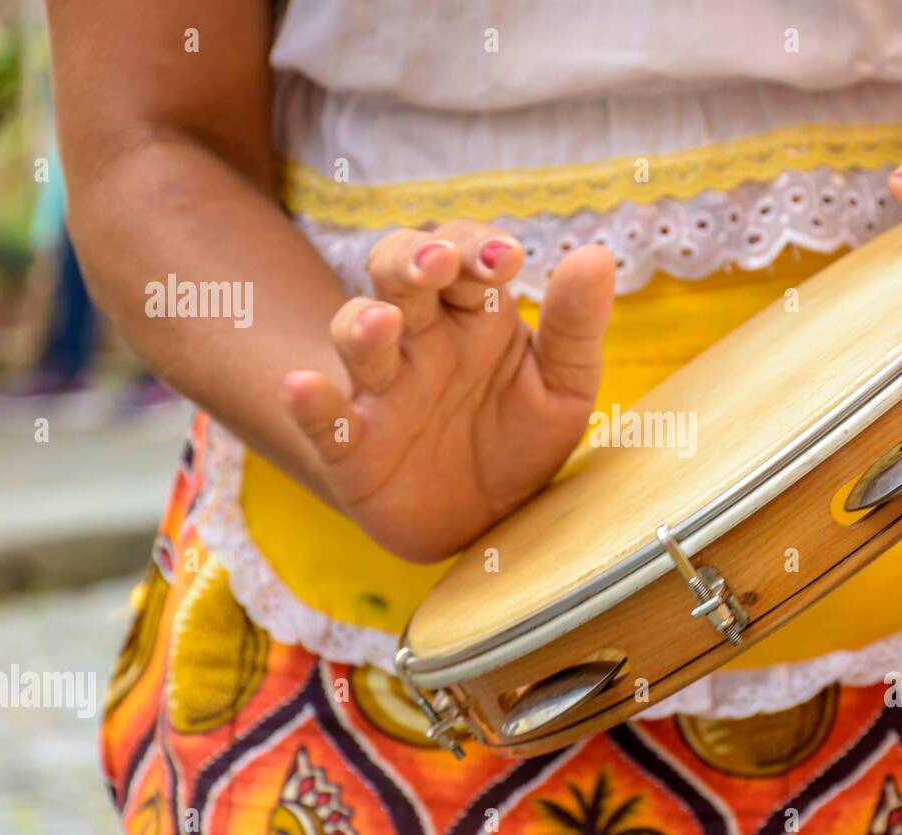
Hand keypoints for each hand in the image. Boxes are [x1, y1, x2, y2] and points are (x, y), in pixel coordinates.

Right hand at [282, 222, 614, 562]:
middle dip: (411, 261)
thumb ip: (575, 326)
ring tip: (382, 323)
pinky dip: (311, 405)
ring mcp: (382, 391)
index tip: (505, 258)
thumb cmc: (519, 437)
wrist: (482, 521)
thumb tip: (598, 255)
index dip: (475, 246)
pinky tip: (303, 387)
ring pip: (356, 336)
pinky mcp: (354, 448)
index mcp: (475, 315)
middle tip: (436, 263)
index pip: (463, 253)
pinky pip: (325, 421)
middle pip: (397, 274)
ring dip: (362, 324)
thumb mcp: (565, 386)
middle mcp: (421, 340)